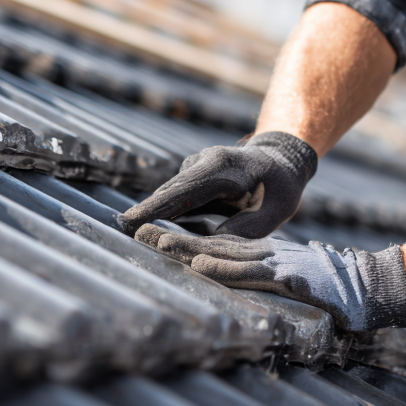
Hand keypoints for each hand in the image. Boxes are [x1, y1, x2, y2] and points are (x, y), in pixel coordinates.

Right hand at [120, 131, 316, 237]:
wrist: (280, 159)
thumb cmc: (280, 187)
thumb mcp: (275, 211)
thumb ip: (246, 229)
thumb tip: (210, 246)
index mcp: (223, 167)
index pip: (184, 190)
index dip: (156, 207)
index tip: (130, 221)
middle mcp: (203, 161)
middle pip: (170, 192)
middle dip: (147, 214)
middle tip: (125, 234)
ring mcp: (194, 166)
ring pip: (170, 195)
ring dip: (157, 216)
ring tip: (140, 236)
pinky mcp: (191, 175)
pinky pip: (176, 198)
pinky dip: (169, 214)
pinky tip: (164, 231)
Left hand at [135, 224, 405, 331]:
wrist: (369, 284)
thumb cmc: (333, 286)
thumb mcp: (292, 276)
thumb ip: (266, 274)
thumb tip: (237, 273)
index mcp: (264, 254)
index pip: (216, 245)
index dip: (183, 240)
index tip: (153, 236)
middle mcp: (265, 253)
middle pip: (211, 243)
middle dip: (173, 239)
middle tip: (139, 232)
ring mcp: (275, 263)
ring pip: (223, 253)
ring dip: (187, 248)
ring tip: (156, 242)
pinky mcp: (287, 276)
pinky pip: (249, 272)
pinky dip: (223, 267)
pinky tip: (199, 264)